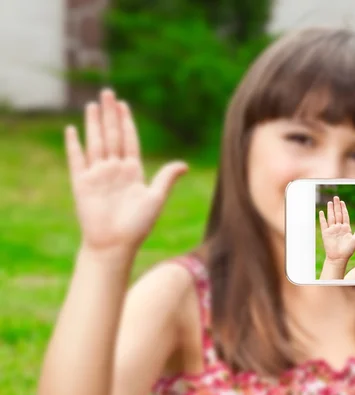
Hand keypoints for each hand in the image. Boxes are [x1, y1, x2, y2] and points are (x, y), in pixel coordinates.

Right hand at [65, 89, 188, 254]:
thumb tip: (184, 164)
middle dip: (110, 114)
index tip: (124, 105)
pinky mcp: (82, 183)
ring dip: (94, 123)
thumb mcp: (156, 198)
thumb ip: (166, 178)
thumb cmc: (138, 225)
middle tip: (108, 92)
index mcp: (133, 171)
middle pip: (112, 135)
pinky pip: (77, 160)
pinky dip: (75, 145)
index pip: (129, 140)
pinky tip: (73, 129)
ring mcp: (97, 175)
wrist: (116, 244)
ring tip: (93, 104)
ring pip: (96, 142)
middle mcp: (114, 169)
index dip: (127, 122)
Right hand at [318, 196, 354, 263]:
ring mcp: (332, 230)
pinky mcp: (326, 233)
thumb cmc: (348, 250)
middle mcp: (339, 227)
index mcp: (346, 228)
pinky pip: (324, 224)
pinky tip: (322, 212)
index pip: (345, 216)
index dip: (344, 209)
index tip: (342, 202)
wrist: (339, 258)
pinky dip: (322, 218)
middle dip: (337, 206)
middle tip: (336, 197)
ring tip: (330, 202)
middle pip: (337, 214)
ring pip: (331, 217)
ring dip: (330, 209)